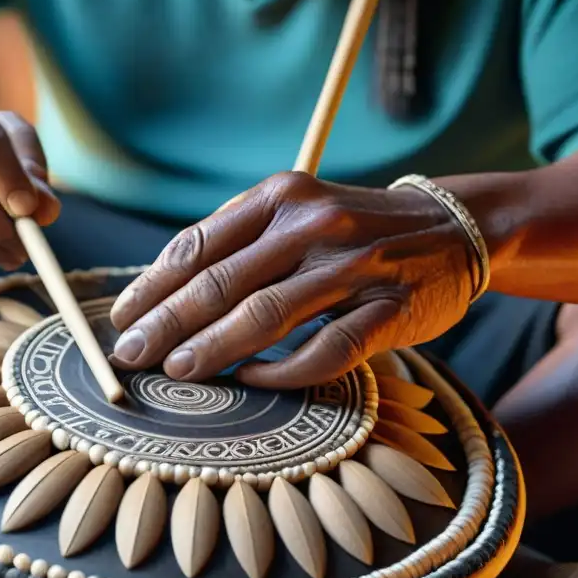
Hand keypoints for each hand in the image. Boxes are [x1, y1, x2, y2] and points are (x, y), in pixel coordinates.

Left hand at [108, 171, 476, 387]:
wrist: (456, 227)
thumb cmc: (353, 227)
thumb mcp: (295, 211)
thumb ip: (239, 241)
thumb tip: (164, 291)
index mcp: (280, 196)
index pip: (197, 244)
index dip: (152, 286)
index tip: (121, 318)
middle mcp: (313, 224)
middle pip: (220, 283)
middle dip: (167, 324)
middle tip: (130, 355)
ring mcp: (354, 265)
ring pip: (265, 316)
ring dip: (212, 349)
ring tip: (175, 372)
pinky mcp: (389, 309)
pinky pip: (326, 350)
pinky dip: (283, 371)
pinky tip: (252, 381)